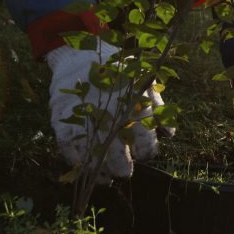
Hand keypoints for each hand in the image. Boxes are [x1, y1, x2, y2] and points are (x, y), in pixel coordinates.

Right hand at [46, 42, 162, 181]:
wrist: (78, 55)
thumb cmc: (116, 70)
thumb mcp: (141, 80)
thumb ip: (156, 105)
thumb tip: (170, 133)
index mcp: (130, 104)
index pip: (144, 137)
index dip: (146, 151)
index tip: (144, 155)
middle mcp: (107, 115)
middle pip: (117, 153)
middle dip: (123, 168)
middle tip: (125, 173)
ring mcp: (83, 119)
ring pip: (94, 156)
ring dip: (102, 170)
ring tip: (108, 177)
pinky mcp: (63, 122)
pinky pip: (69, 151)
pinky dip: (79, 164)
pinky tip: (88, 169)